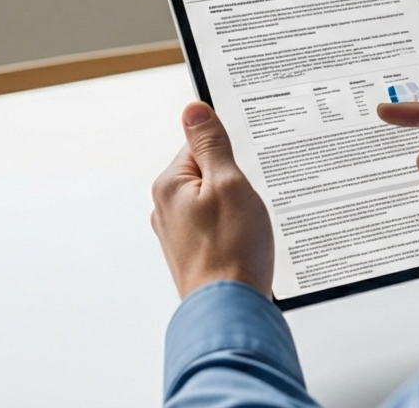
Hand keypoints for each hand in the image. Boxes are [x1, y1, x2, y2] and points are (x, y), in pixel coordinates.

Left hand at [150, 102, 273, 297]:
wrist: (231, 310)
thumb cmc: (232, 250)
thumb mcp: (229, 183)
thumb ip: (212, 144)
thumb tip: (194, 109)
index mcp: (170, 185)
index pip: (200, 144)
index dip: (230, 152)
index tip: (247, 163)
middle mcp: (166, 208)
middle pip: (208, 172)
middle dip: (235, 181)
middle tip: (252, 199)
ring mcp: (178, 233)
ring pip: (214, 201)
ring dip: (237, 207)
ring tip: (250, 225)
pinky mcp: (193, 252)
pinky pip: (216, 225)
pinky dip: (234, 228)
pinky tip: (247, 241)